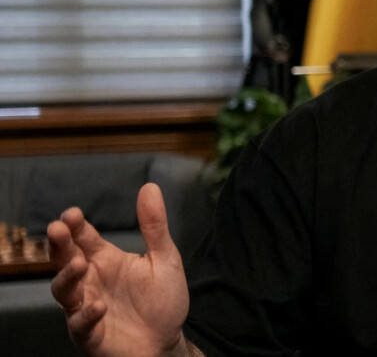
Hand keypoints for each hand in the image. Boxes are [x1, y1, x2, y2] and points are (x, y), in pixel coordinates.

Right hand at [47, 183, 190, 356]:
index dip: (74, 226)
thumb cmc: (163, 300)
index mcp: (105, 260)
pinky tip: (100, 306)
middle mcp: (90, 281)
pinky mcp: (90, 334)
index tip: (71, 214)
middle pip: (65, 260)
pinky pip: (80, 325)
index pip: (83, 238)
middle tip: (57, 229)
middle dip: (59, 245)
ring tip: (80, 264)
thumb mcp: (165, 258)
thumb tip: (150, 186)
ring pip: (64, 292)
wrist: (167, 343)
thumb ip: (154, 226)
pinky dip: (87, 315)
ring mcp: (86, 307)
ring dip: (68, 278)